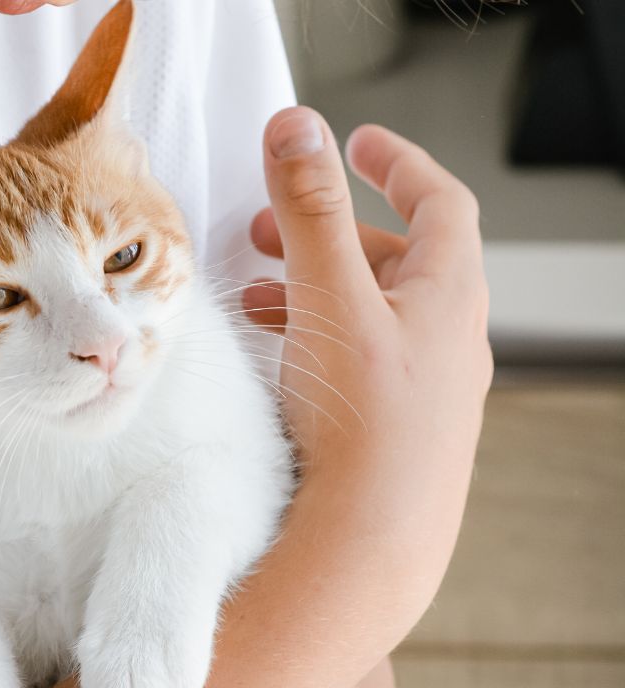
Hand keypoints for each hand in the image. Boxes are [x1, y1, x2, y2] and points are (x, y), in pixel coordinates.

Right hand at [246, 107, 491, 561]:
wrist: (372, 544)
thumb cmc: (362, 422)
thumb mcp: (330, 297)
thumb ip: (311, 210)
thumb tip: (297, 127)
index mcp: (448, 296)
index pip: (439, 203)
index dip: (397, 164)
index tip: (357, 144)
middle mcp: (448, 341)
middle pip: (397, 261)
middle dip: (330, 233)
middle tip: (268, 227)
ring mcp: (426, 390)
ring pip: (372, 316)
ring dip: (315, 291)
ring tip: (255, 296)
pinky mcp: (395, 430)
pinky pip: (360, 363)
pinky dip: (318, 341)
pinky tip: (276, 358)